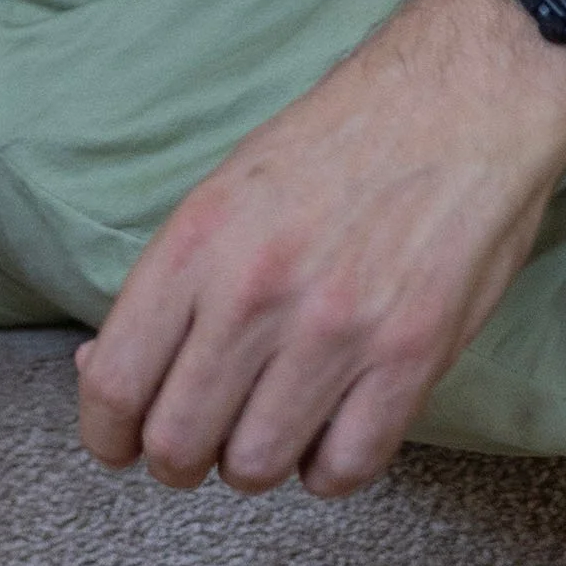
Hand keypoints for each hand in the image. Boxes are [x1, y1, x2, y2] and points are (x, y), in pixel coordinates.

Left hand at [76, 0, 565, 499]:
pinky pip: (344, 469)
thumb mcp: (227, 188)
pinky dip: (329, 468)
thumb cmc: (339, 141)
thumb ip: (172, 284)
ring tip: (274, 420)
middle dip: (180, 458)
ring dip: (256, 460)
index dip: (106, 434)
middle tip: (204, 432)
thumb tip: (103, 368)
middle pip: (177, 443)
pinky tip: (332, 427)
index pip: (114, 381)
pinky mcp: (409, 359)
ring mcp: (335, 330)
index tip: (122, 441)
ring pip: (255, 467)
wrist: (462, 97)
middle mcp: (256, 290)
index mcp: (198, 239)